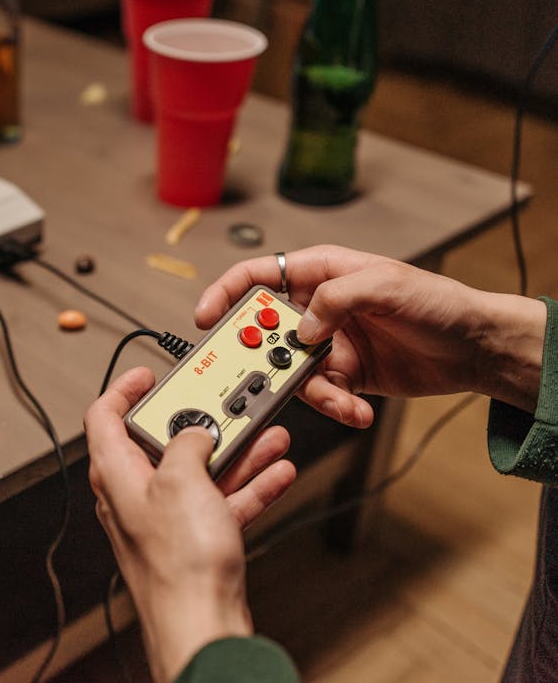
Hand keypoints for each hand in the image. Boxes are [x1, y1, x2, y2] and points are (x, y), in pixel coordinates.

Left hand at [85, 366, 295, 682]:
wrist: (201, 626)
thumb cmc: (177, 563)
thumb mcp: (181, 479)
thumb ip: (186, 443)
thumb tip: (196, 432)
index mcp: (116, 474)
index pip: (104, 417)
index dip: (123, 389)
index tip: (147, 374)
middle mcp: (135, 495)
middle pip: (163, 441)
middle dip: (201, 420)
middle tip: (227, 403)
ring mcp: (166, 520)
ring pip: (200, 471)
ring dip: (235, 450)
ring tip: (267, 432)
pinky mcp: (195, 542)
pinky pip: (222, 502)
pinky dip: (248, 486)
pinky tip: (276, 472)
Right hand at [195, 245, 545, 424]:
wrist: (476, 348)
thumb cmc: (438, 302)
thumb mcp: (386, 285)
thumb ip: (335, 298)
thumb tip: (299, 328)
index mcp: (319, 272)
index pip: (256, 277)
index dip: (225, 294)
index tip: (206, 318)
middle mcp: (317, 308)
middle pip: (264, 330)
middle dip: (262, 356)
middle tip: (268, 374)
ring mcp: (327, 343)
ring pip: (290, 371)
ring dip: (312, 391)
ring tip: (343, 399)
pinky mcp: (342, 375)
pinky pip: (320, 394)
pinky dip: (335, 405)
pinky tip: (358, 409)